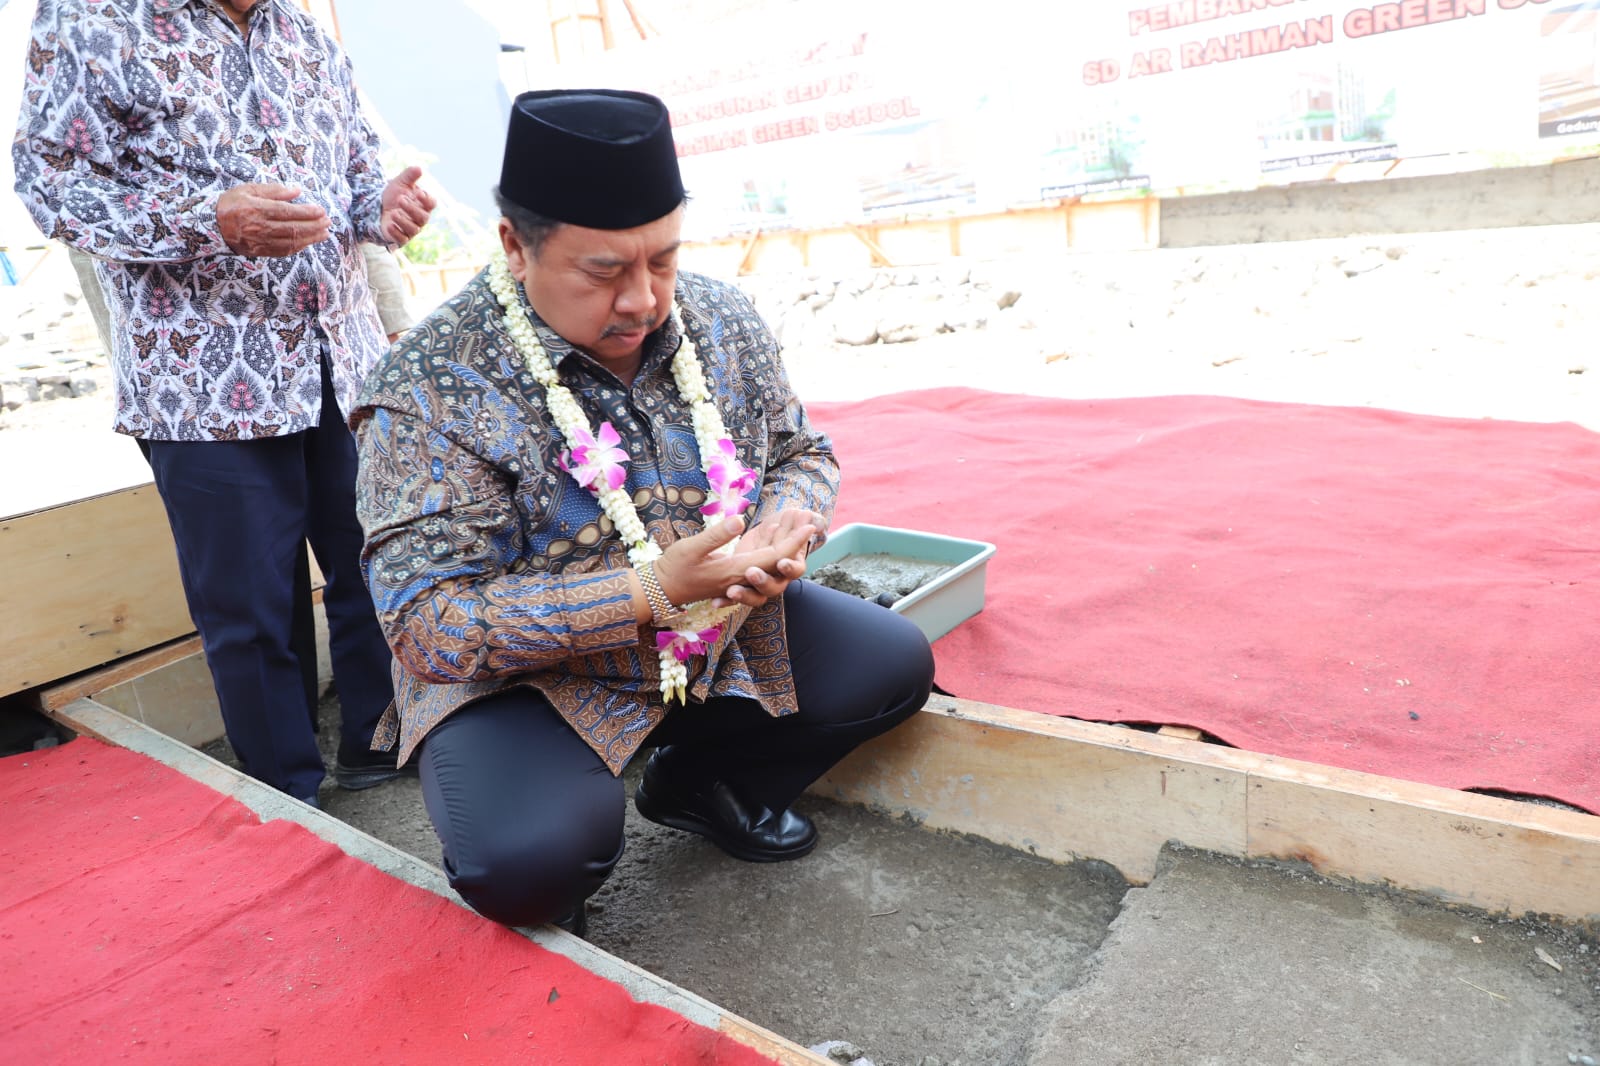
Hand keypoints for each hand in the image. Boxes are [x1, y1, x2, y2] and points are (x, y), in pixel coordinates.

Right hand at [217, 183, 329, 256]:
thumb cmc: (231, 204)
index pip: (287, 212)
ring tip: (325, 232)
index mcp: (256, 209)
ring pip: (291, 242)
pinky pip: (284, 251)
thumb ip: (274, 190)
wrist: (212, 226)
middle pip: (293, 228)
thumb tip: (297, 190)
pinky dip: (299, 247)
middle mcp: (259, 227)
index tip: (321, 210)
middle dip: (314, 225)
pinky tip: (309, 242)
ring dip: (311, 238)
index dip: (306, 212)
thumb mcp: (249, 190)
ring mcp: (260, 242)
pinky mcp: (260, 252)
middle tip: (328, 221)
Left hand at [379, 165, 435, 246]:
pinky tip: (389, 224)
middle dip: (412, 209)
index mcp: (422, 204)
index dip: (427, 200)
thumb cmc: (394, 195)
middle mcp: (420, 218)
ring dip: (403, 220)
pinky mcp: (401, 237)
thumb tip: (419, 168)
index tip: (418, 193)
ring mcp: (411, 229)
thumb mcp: (400, 183)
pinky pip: (402, 239)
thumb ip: (409, 176)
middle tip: (400, 199)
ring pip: (414, 229)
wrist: (378, 207)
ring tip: (393, 212)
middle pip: (423, 217)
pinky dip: (396, 232)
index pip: (432, 204)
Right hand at [654, 512, 817, 611]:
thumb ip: (716, 535)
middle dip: (796, 543)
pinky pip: (758, 568)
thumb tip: (741, 521)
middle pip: (777, 562)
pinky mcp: (731, 577)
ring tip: (798, 529)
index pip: (773, 557)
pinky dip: (772, 554)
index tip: (809, 526)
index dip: (793, 541)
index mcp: (735, 570)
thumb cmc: (674, 568)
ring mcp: (737, 579)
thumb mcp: (691, 547)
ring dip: (786, 549)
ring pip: (770, 566)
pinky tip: (776, 541)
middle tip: (811, 522)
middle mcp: (741, 577)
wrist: (661, 589)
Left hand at [716, 508, 822, 606]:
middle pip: (775, 588)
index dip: (789, 567)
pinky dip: (726, 601)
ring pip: (756, 597)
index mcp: (793, 564)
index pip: (795, 570)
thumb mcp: (796, 520)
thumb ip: (805, 520)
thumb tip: (814, 520)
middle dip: (763, 581)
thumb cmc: (787, 525)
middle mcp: (779, 579)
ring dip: (745, 595)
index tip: (781, 563)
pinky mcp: (745, 586)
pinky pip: (736, 598)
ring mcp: (761, 585)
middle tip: (752, 573)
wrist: (772, 531)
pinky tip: (715, 602)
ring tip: (732, 591)